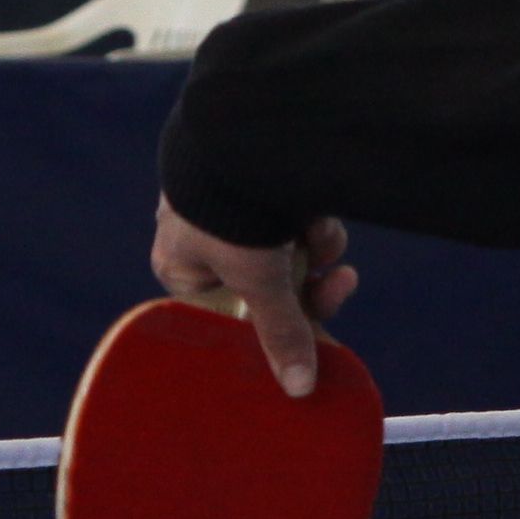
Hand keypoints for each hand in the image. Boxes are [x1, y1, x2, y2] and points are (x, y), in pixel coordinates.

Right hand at [149, 196, 355, 398]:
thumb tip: (299, 391)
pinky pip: (292, 214)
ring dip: (314, 248)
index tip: (312, 335)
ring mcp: (232, 206)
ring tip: (322, 236)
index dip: (273, 325)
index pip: (231, 315)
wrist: (243, 127)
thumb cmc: (231, 211)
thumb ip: (283, 332)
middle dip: (305, 286)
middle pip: (265, 284)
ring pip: (286, 248)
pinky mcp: (259, 179)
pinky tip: (318, 210)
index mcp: (181, 266)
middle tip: (338, 284)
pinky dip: (311, 217)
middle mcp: (203, 238)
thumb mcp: (262, 280)